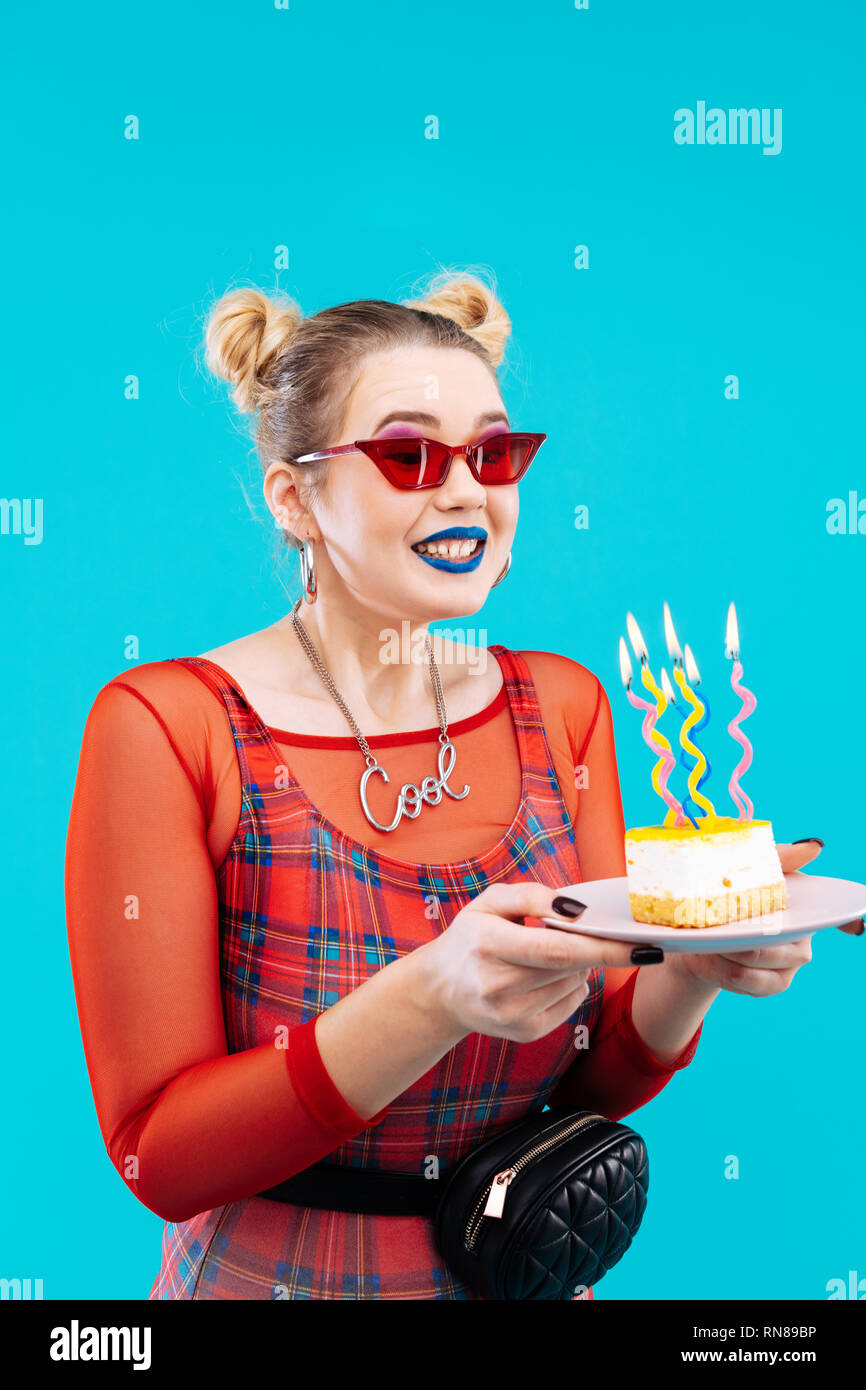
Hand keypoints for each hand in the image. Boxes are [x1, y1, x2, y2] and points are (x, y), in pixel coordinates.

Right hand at [416, 881, 637, 1043]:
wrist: (441, 990)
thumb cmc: (472, 936)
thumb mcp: (491, 901)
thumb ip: (533, 895)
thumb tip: (578, 911)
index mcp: (488, 944)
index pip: (556, 949)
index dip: (603, 947)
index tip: (643, 944)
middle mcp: (498, 985)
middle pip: (571, 967)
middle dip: (604, 951)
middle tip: (627, 938)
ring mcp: (512, 1015)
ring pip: (576, 984)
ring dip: (582, 964)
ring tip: (556, 950)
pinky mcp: (525, 1033)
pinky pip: (572, 1003)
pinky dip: (572, 984)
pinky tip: (548, 974)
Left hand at [667, 836, 863, 994]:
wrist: (697, 935)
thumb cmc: (726, 895)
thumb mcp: (745, 868)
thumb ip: (778, 858)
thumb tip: (814, 847)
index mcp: (800, 907)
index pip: (832, 915)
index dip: (846, 920)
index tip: (853, 925)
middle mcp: (801, 937)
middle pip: (785, 945)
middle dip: (750, 939)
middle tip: (724, 929)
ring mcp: (788, 964)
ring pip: (761, 964)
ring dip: (729, 954)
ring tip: (711, 942)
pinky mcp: (770, 984)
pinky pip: (746, 981)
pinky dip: (722, 969)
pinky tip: (710, 958)